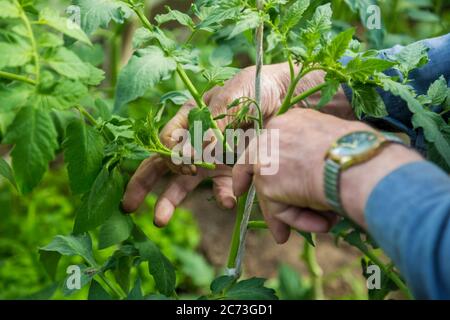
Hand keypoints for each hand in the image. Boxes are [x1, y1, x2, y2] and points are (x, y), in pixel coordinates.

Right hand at [122, 63, 352, 226]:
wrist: (295, 96)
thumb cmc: (260, 86)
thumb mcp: (234, 96)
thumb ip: (213, 122)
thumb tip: (191, 153)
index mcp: (192, 116)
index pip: (167, 140)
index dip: (168, 156)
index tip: (183, 164)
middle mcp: (199, 140)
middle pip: (165, 164)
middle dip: (145, 183)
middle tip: (127, 205)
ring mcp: (216, 157)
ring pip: (186, 182)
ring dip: (171, 200)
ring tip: (160, 218)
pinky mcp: (235, 171)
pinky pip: (222, 188)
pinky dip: (222, 197)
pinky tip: (228, 201)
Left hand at [232, 108, 421, 243]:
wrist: (355, 163)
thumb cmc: (359, 151)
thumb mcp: (334, 142)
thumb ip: (317, 152)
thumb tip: (321, 174)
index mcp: (291, 120)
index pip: (271, 141)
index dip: (266, 157)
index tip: (261, 170)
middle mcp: (271, 134)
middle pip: (254, 162)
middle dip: (248, 180)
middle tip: (242, 192)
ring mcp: (265, 157)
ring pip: (271, 191)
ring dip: (293, 212)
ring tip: (320, 225)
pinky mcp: (265, 181)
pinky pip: (279, 209)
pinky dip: (298, 220)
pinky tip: (322, 225)